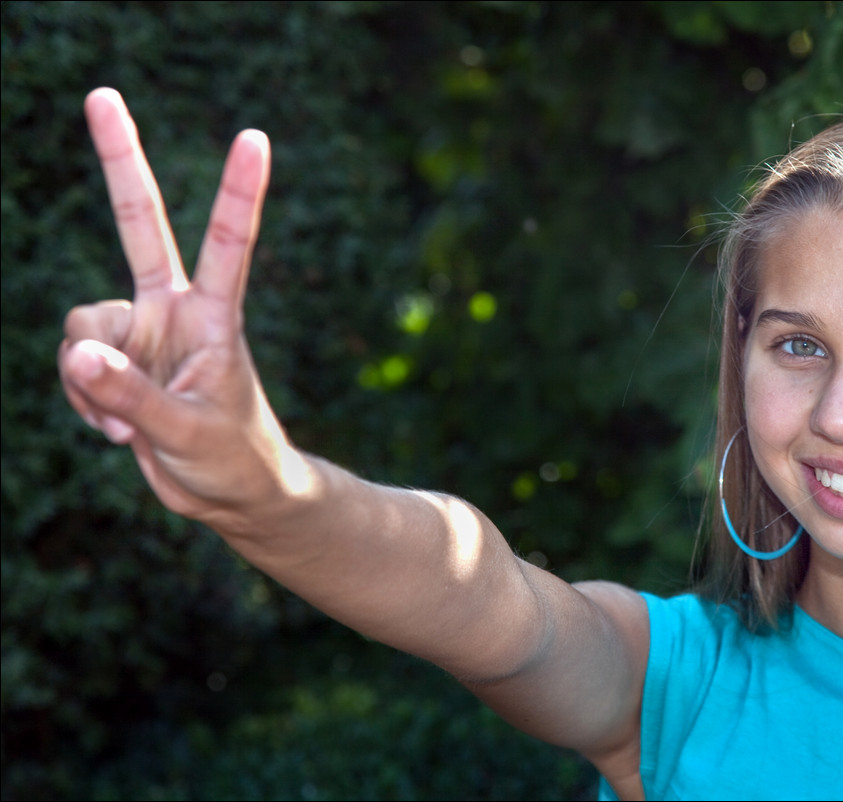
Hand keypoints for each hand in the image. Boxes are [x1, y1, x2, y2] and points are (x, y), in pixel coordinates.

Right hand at [59, 88, 299, 529]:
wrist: (230, 493)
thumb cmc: (233, 458)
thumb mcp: (187, 433)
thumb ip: (130, 397)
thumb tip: (79, 354)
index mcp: (214, 317)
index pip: (228, 242)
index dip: (238, 190)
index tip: (254, 136)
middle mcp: (174, 310)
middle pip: (140, 223)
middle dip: (119, 161)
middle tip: (102, 94)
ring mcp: (143, 333)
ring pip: (83, 324)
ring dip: (91, 378)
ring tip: (127, 423)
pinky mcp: (119, 363)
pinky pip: (75, 363)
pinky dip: (83, 397)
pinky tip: (115, 429)